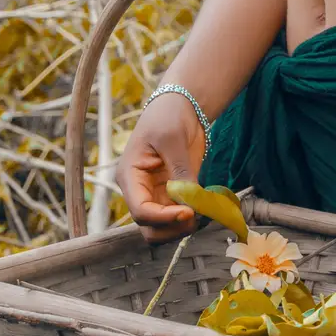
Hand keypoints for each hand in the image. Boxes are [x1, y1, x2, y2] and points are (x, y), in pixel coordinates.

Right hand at [115, 92, 208, 242]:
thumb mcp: (173, 140)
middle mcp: (139, 190)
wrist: (182, 106)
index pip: (140, 210)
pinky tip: (205, 207)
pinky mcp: (172, 195)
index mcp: (129, 176)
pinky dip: (191, 218)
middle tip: (196, 216)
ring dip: (181, 227)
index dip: (163, 217)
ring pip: (162, 228)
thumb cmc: (169, 116)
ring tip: (202, 211)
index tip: (188, 212)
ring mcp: (156, 194)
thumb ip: (180, 171)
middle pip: (148, 227)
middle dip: (171, 228)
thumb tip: (190, 201)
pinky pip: (178, 217)